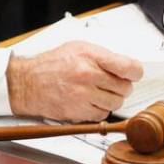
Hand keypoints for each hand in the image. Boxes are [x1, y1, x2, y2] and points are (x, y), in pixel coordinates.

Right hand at [6, 42, 142, 120]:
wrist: (28, 84)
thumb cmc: (51, 65)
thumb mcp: (78, 48)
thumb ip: (103, 56)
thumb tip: (124, 65)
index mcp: (90, 57)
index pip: (127, 67)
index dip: (135, 72)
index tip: (134, 73)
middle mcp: (87, 76)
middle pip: (124, 88)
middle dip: (122, 86)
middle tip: (113, 83)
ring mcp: (83, 96)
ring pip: (116, 103)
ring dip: (112, 99)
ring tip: (100, 92)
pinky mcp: (78, 113)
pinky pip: (102, 115)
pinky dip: (100, 110)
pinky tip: (91, 101)